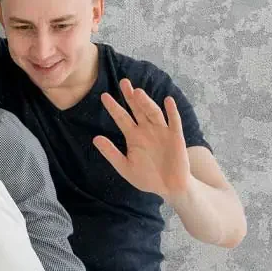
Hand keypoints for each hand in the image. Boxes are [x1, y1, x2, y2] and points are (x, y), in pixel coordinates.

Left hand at [93, 78, 190, 198]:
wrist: (170, 188)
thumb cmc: (147, 177)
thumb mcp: (125, 167)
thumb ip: (111, 153)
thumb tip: (95, 139)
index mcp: (133, 136)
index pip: (121, 117)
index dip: (114, 107)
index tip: (104, 96)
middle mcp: (146, 130)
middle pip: (137, 109)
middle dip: (130, 96)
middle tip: (123, 82)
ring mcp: (162, 132)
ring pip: (153, 113)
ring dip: (146, 102)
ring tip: (138, 92)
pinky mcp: (176, 137)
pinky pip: (174, 122)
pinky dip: (172, 111)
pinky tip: (168, 101)